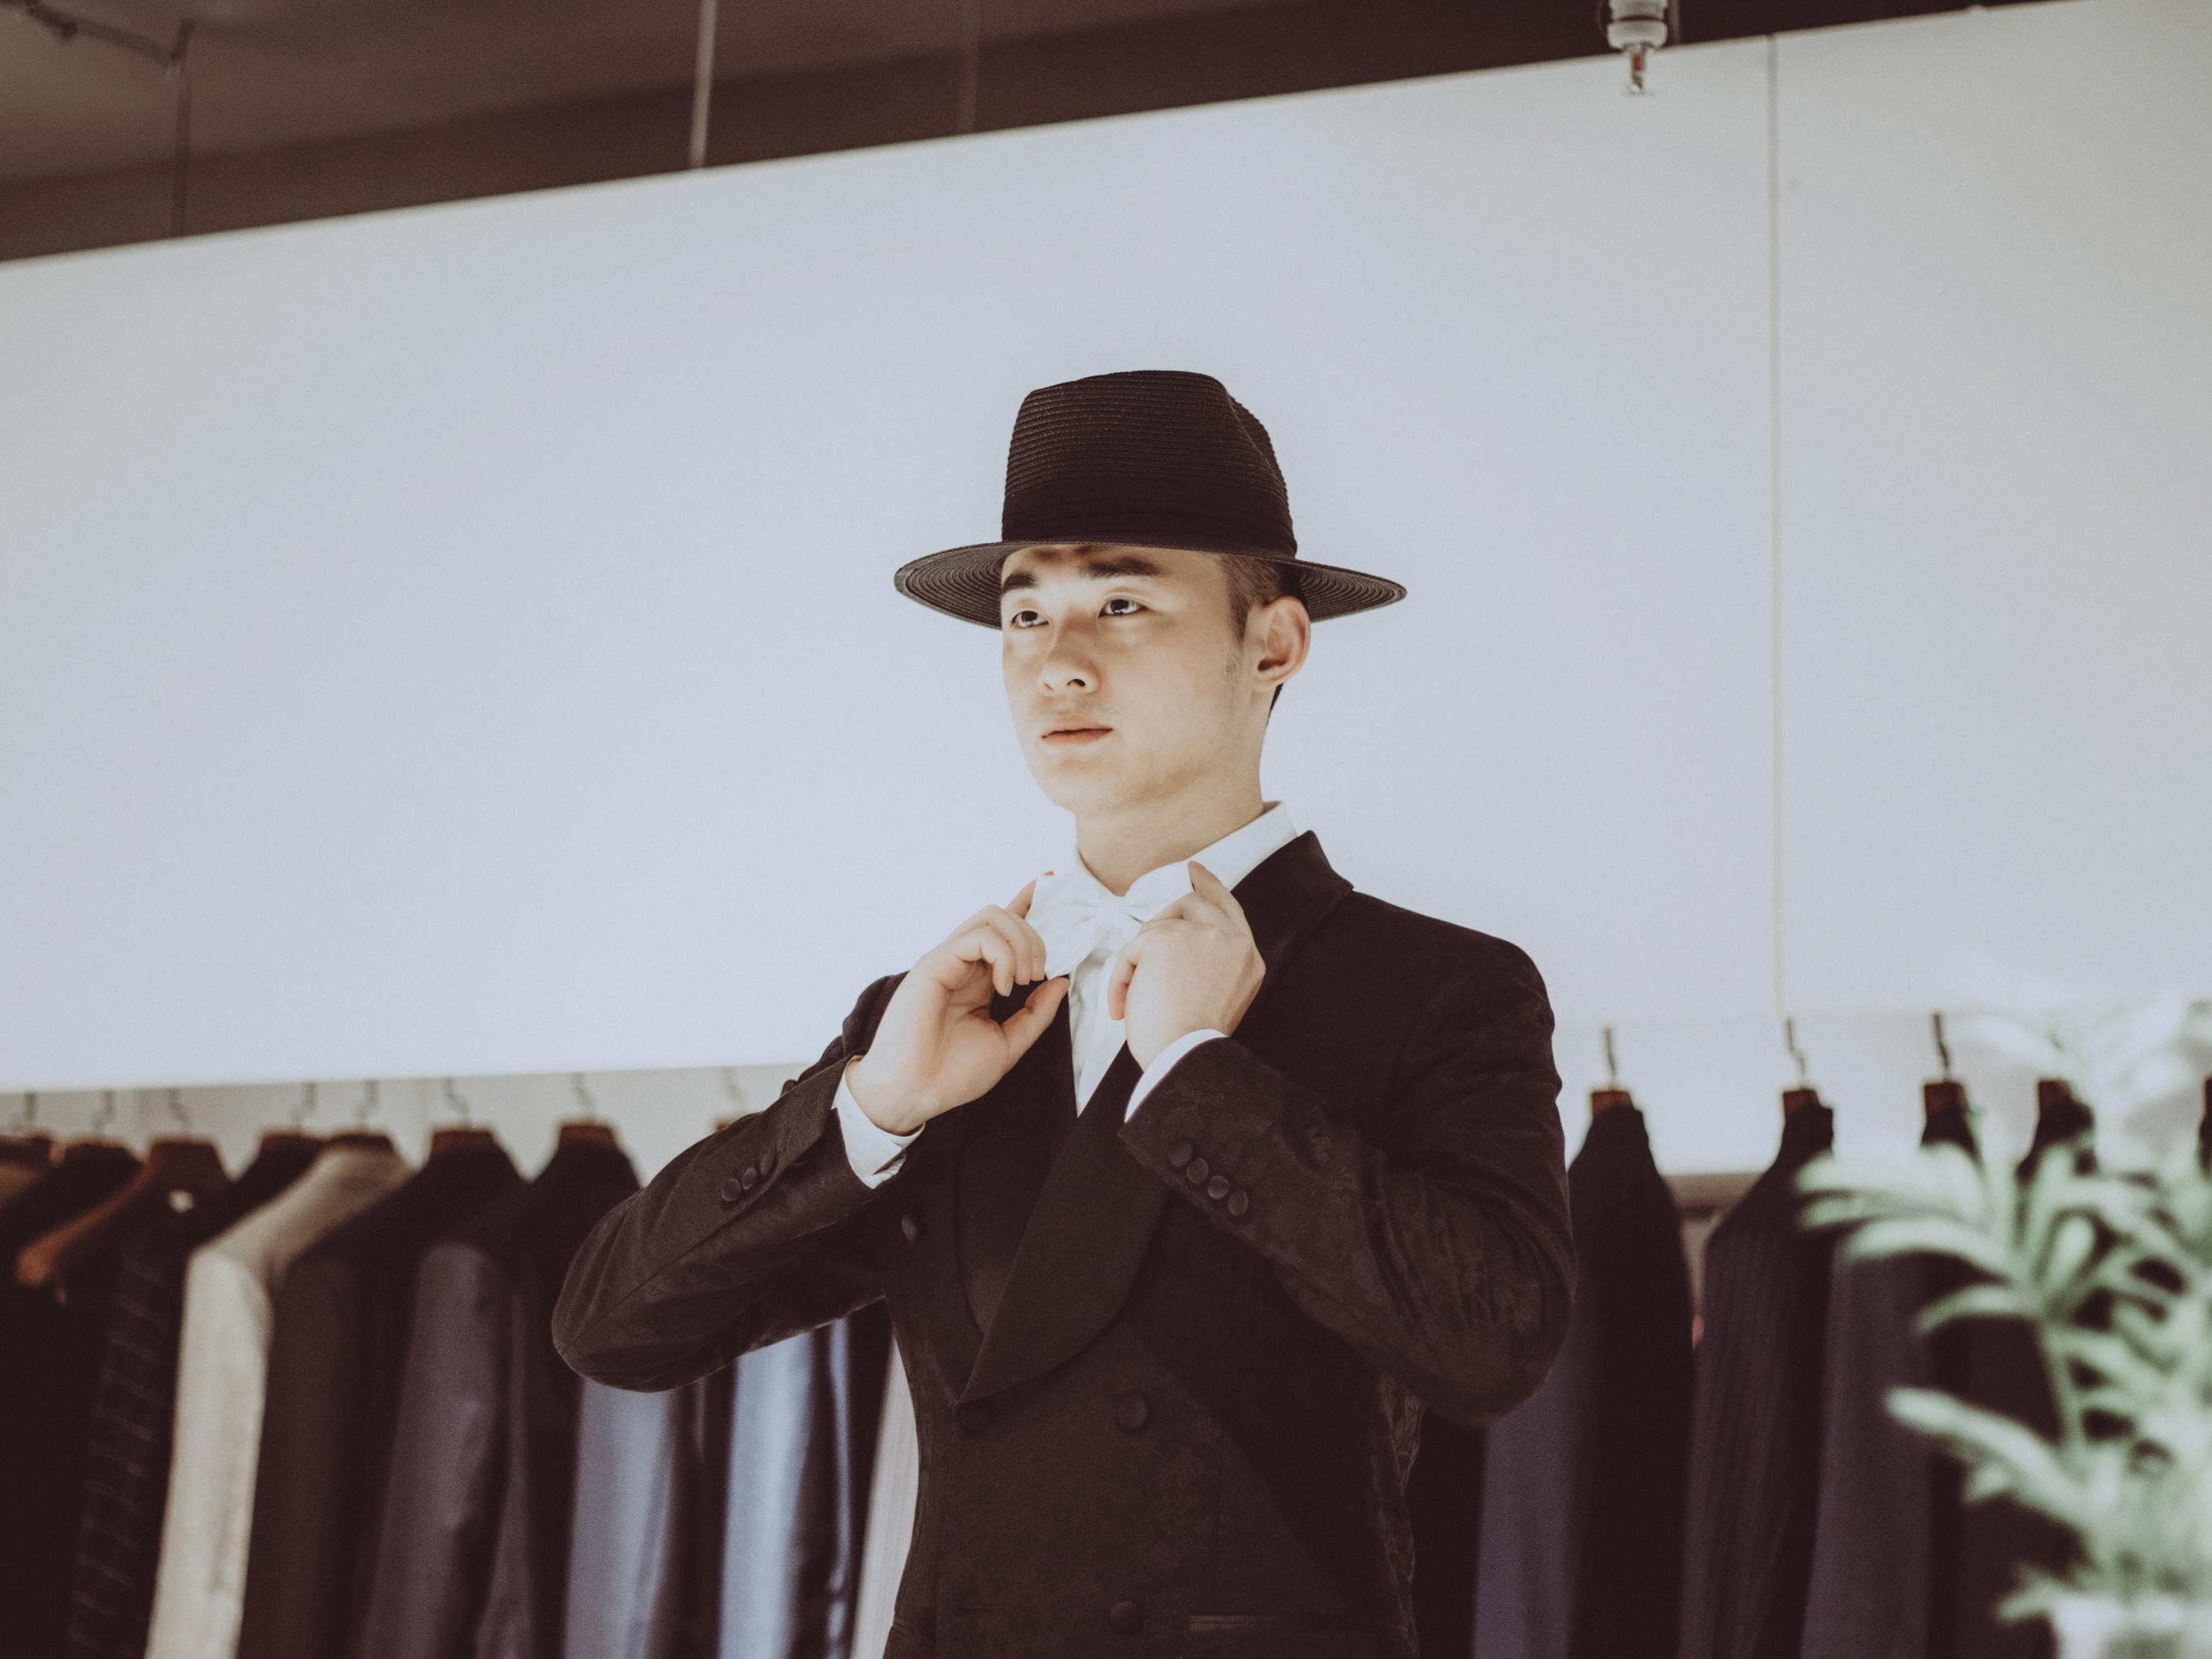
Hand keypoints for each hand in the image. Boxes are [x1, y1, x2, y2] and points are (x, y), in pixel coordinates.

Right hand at [846, 881, 1069, 1135]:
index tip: (1049, 881)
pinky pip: (976, 937)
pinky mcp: (933, 964)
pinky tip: (1004, 986)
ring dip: (1020, 942)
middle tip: (1037, 975)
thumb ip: (1035, 1013)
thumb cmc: (953, 1073)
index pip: (1003, 928)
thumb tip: (1061, 981)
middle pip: (1003, 916)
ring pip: (991, 916)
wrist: (915, 1093)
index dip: (1027, 902)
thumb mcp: (1009, 1042)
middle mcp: (962, 964)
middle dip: (1034, 937)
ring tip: (1022, 979)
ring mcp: (947, 961)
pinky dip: (1002, 955)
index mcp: (979, 978)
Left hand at [1105, 860, 1265, 1068]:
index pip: (1229, 910)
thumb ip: (1208, 964)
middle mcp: (1232, 940)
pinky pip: (1134, 947)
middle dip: (1171, 909)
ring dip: (1140, 960)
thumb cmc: (1192, 1043)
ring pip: (1159, 926)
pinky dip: (1122, 976)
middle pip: (1196, 905)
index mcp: (1248, 958)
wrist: (1185, 1059)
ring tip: (1135, 998)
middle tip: (1158, 916)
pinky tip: (1123, 1004)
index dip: (1211, 888)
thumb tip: (1175, 940)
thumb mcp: (1218, 997)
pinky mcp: (1167, 938)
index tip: (1197, 873)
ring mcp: (1202, 934)